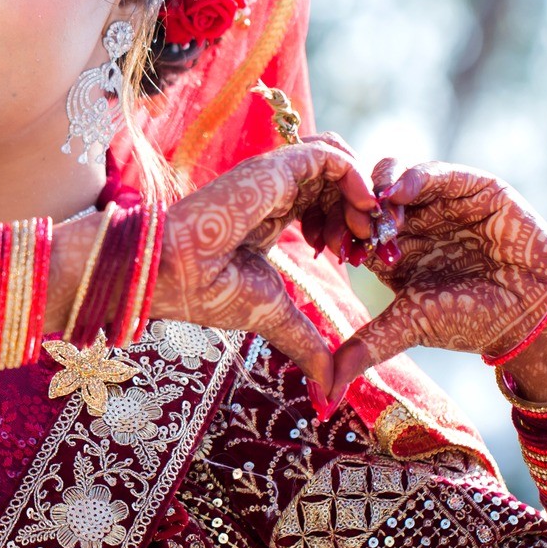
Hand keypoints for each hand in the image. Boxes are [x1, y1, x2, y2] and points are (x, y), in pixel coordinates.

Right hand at [151, 139, 378, 394]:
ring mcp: (274, 176)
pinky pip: (329, 154)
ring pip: (336, 161)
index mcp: (271, 217)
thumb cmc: (209, 292)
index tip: (355, 260)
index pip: (323, 204)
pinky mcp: (275, 167)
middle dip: (363, 210)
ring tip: (368, 228)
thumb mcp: (276, 317)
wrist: (175, 274)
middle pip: (335, 182)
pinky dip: (355, 176)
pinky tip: (363, 208)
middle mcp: (274, 192)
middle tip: (371, 244)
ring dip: (362, 192)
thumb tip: (330, 392)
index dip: (349, 227)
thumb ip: (307, 344)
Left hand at [322, 158, 546, 396]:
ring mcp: (440, 199)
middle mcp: (412, 219)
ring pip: (395, 175)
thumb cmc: (472, 319)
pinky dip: (412, 177)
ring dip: (379, 189)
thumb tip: (326, 392)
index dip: (335, 229)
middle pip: (366, 193)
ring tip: (377, 213)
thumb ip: (367, 346)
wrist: (531, 314)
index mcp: (390, 247)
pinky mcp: (472, 186)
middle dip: (352, 206)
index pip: (350, 224)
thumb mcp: (410, 326)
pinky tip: (397, 193)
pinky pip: (436, 173)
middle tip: (352, 228)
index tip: (330, 247)